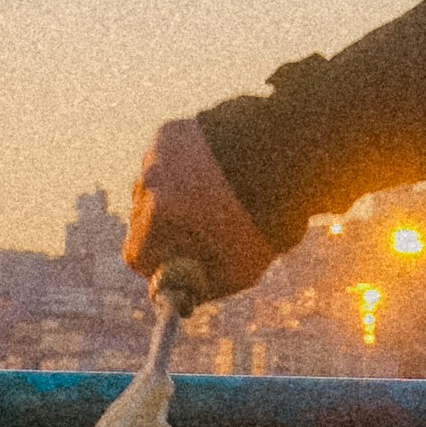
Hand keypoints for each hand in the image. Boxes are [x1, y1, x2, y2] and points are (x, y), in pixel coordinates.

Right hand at [124, 119, 276, 310]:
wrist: (290, 158)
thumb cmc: (264, 222)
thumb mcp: (236, 271)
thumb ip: (200, 288)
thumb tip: (179, 295)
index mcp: (157, 214)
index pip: (135, 255)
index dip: (156, 268)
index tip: (177, 268)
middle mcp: (150, 179)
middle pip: (142, 221)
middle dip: (166, 233)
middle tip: (201, 237)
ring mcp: (159, 151)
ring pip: (154, 189)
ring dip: (174, 199)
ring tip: (215, 201)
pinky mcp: (173, 131)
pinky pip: (167, 162)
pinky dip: (184, 171)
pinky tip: (215, 176)